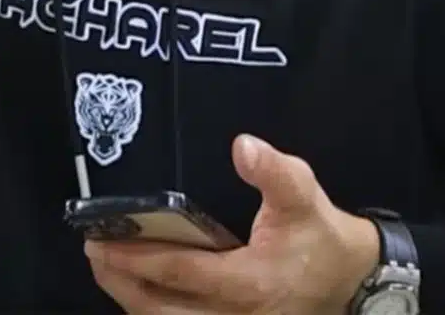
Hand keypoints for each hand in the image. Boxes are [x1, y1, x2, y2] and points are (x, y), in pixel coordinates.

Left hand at [85, 135, 379, 313]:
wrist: (350, 280)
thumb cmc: (318, 232)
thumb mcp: (302, 193)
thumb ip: (272, 170)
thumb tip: (241, 146)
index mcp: (250, 282)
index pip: (183, 273)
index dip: (140, 258)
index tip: (104, 239)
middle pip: (163, 310)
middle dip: (123, 283)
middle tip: (94, 252)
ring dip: (133, 301)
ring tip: (106, 269)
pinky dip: (155, 312)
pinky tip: (137, 292)